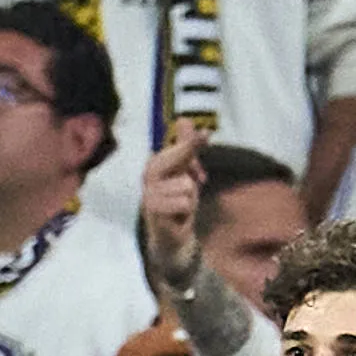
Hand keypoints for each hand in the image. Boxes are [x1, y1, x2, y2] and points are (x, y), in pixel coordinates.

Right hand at [139, 123, 208, 284]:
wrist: (171, 236)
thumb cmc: (178, 201)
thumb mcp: (186, 172)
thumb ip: (186, 147)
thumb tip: (184, 119)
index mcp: (155, 163)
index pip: (178, 148)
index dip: (192, 143)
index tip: (207, 133)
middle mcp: (148, 176)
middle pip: (179, 160)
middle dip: (191, 167)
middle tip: (198, 180)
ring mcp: (149, 193)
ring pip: (186, 186)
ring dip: (190, 198)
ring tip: (181, 206)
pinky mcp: (153, 210)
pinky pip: (183, 203)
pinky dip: (186, 211)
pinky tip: (177, 216)